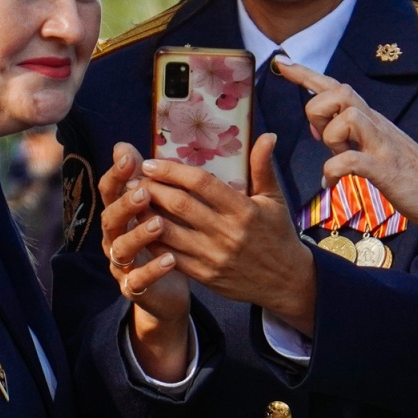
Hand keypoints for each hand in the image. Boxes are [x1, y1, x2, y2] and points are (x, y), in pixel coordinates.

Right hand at [99, 144, 192, 378]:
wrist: (167, 290)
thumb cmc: (163, 239)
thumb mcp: (156, 207)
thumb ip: (144, 177)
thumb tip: (124, 143)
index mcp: (120, 214)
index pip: (109, 191)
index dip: (116, 174)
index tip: (129, 157)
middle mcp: (114, 238)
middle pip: (110, 219)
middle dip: (125, 204)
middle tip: (144, 191)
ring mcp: (121, 264)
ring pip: (121, 249)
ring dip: (138, 235)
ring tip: (160, 224)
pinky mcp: (134, 288)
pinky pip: (138, 281)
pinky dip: (152, 270)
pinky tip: (171, 260)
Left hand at [138, 134, 317, 332]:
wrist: (286, 282)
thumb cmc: (278, 234)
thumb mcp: (274, 200)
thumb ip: (263, 167)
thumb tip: (267, 135)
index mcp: (243, 210)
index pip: (201, 183)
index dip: (172, 170)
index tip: (151, 162)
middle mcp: (227, 233)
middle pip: (179, 205)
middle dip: (152, 188)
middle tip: (134, 178)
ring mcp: (213, 256)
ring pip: (168, 231)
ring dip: (145, 214)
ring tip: (131, 200)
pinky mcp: (205, 275)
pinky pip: (170, 256)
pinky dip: (152, 241)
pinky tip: (141, 228)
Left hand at [274, 58, 417, 246]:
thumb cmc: (413, 177)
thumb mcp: (379, 148)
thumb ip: (352, 136)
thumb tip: (322, 131)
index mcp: (372, 120)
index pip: (336, 86)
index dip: (307, 74)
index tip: (282, 63)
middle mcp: (377, 125)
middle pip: (338, 92)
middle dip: (319, 112)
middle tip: (324, 139)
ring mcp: (383, 146)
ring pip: (346, 117)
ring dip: (331, 139)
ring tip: (336, 160)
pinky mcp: (386, 170)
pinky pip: (350, 160)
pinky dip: (334, 172)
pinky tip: (333, 185)